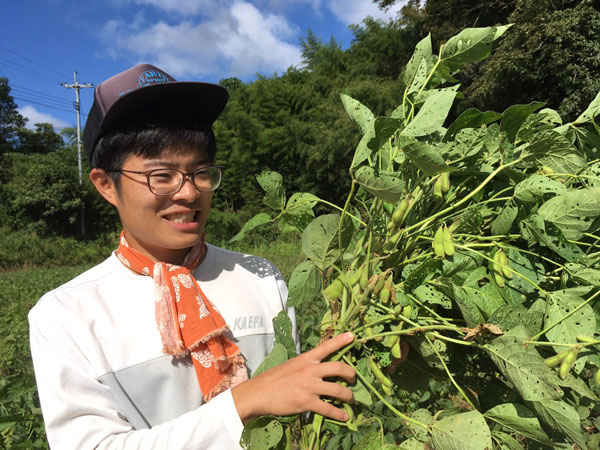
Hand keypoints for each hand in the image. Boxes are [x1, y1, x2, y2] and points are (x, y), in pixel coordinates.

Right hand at [231, 332, 354, 423]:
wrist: (258, 393)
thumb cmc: (272, 379)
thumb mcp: (290, 365)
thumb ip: (305, 366)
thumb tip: (316, 369)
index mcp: (305, 359)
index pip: (326, 346)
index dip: (340, 340)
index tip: (352, 336)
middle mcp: (309, 370)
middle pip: (338, 368)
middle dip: (350, 374)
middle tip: (353, 379)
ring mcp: (309, 386)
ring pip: (338, 390)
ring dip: (348, 396)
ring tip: (350, 399)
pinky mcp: (306, 402)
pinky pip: (328, 408)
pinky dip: (338, 414)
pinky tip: (344, 417)